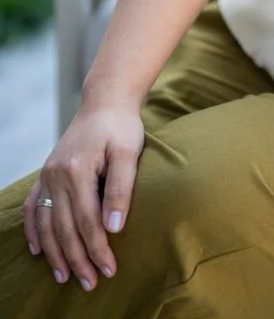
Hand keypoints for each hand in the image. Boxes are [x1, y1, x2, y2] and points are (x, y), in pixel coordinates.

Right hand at [23, 104, 144, 291]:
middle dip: (77, 258)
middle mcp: (56, 175)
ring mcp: (48, 175)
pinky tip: (38, 250)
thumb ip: (121, 187)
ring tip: (66, 276)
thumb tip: (114, 227)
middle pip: (64, 227)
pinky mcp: (46, 174)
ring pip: (46, 223)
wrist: (105, 103)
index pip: (86, 220)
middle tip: (90, 283)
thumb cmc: (121, 127)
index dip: (97, 248)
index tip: (109, 269)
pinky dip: (33, 230)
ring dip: (55, 253)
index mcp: (76, 169)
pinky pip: (32, 208)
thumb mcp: (129, 151)